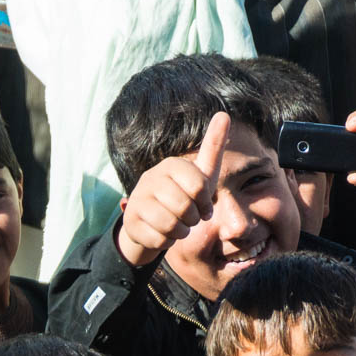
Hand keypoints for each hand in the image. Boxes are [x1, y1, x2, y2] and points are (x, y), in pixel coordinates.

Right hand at [117, 112, 227, 267]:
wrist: (150, 220)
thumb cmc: (182, 194)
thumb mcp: (201, 173)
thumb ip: (212, 147)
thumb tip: (224, 115)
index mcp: (171, 165)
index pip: (199, 186)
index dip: (205, 202)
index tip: (203, 205)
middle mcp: (151, 178)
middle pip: (185, 207)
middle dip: (192, 219)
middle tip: (189, 218)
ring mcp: (138, 199)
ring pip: (171, 225)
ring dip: (180, 231)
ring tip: (177, 226)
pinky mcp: (130, 221)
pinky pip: (159, 239)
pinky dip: (166, 241)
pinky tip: (162, 233)